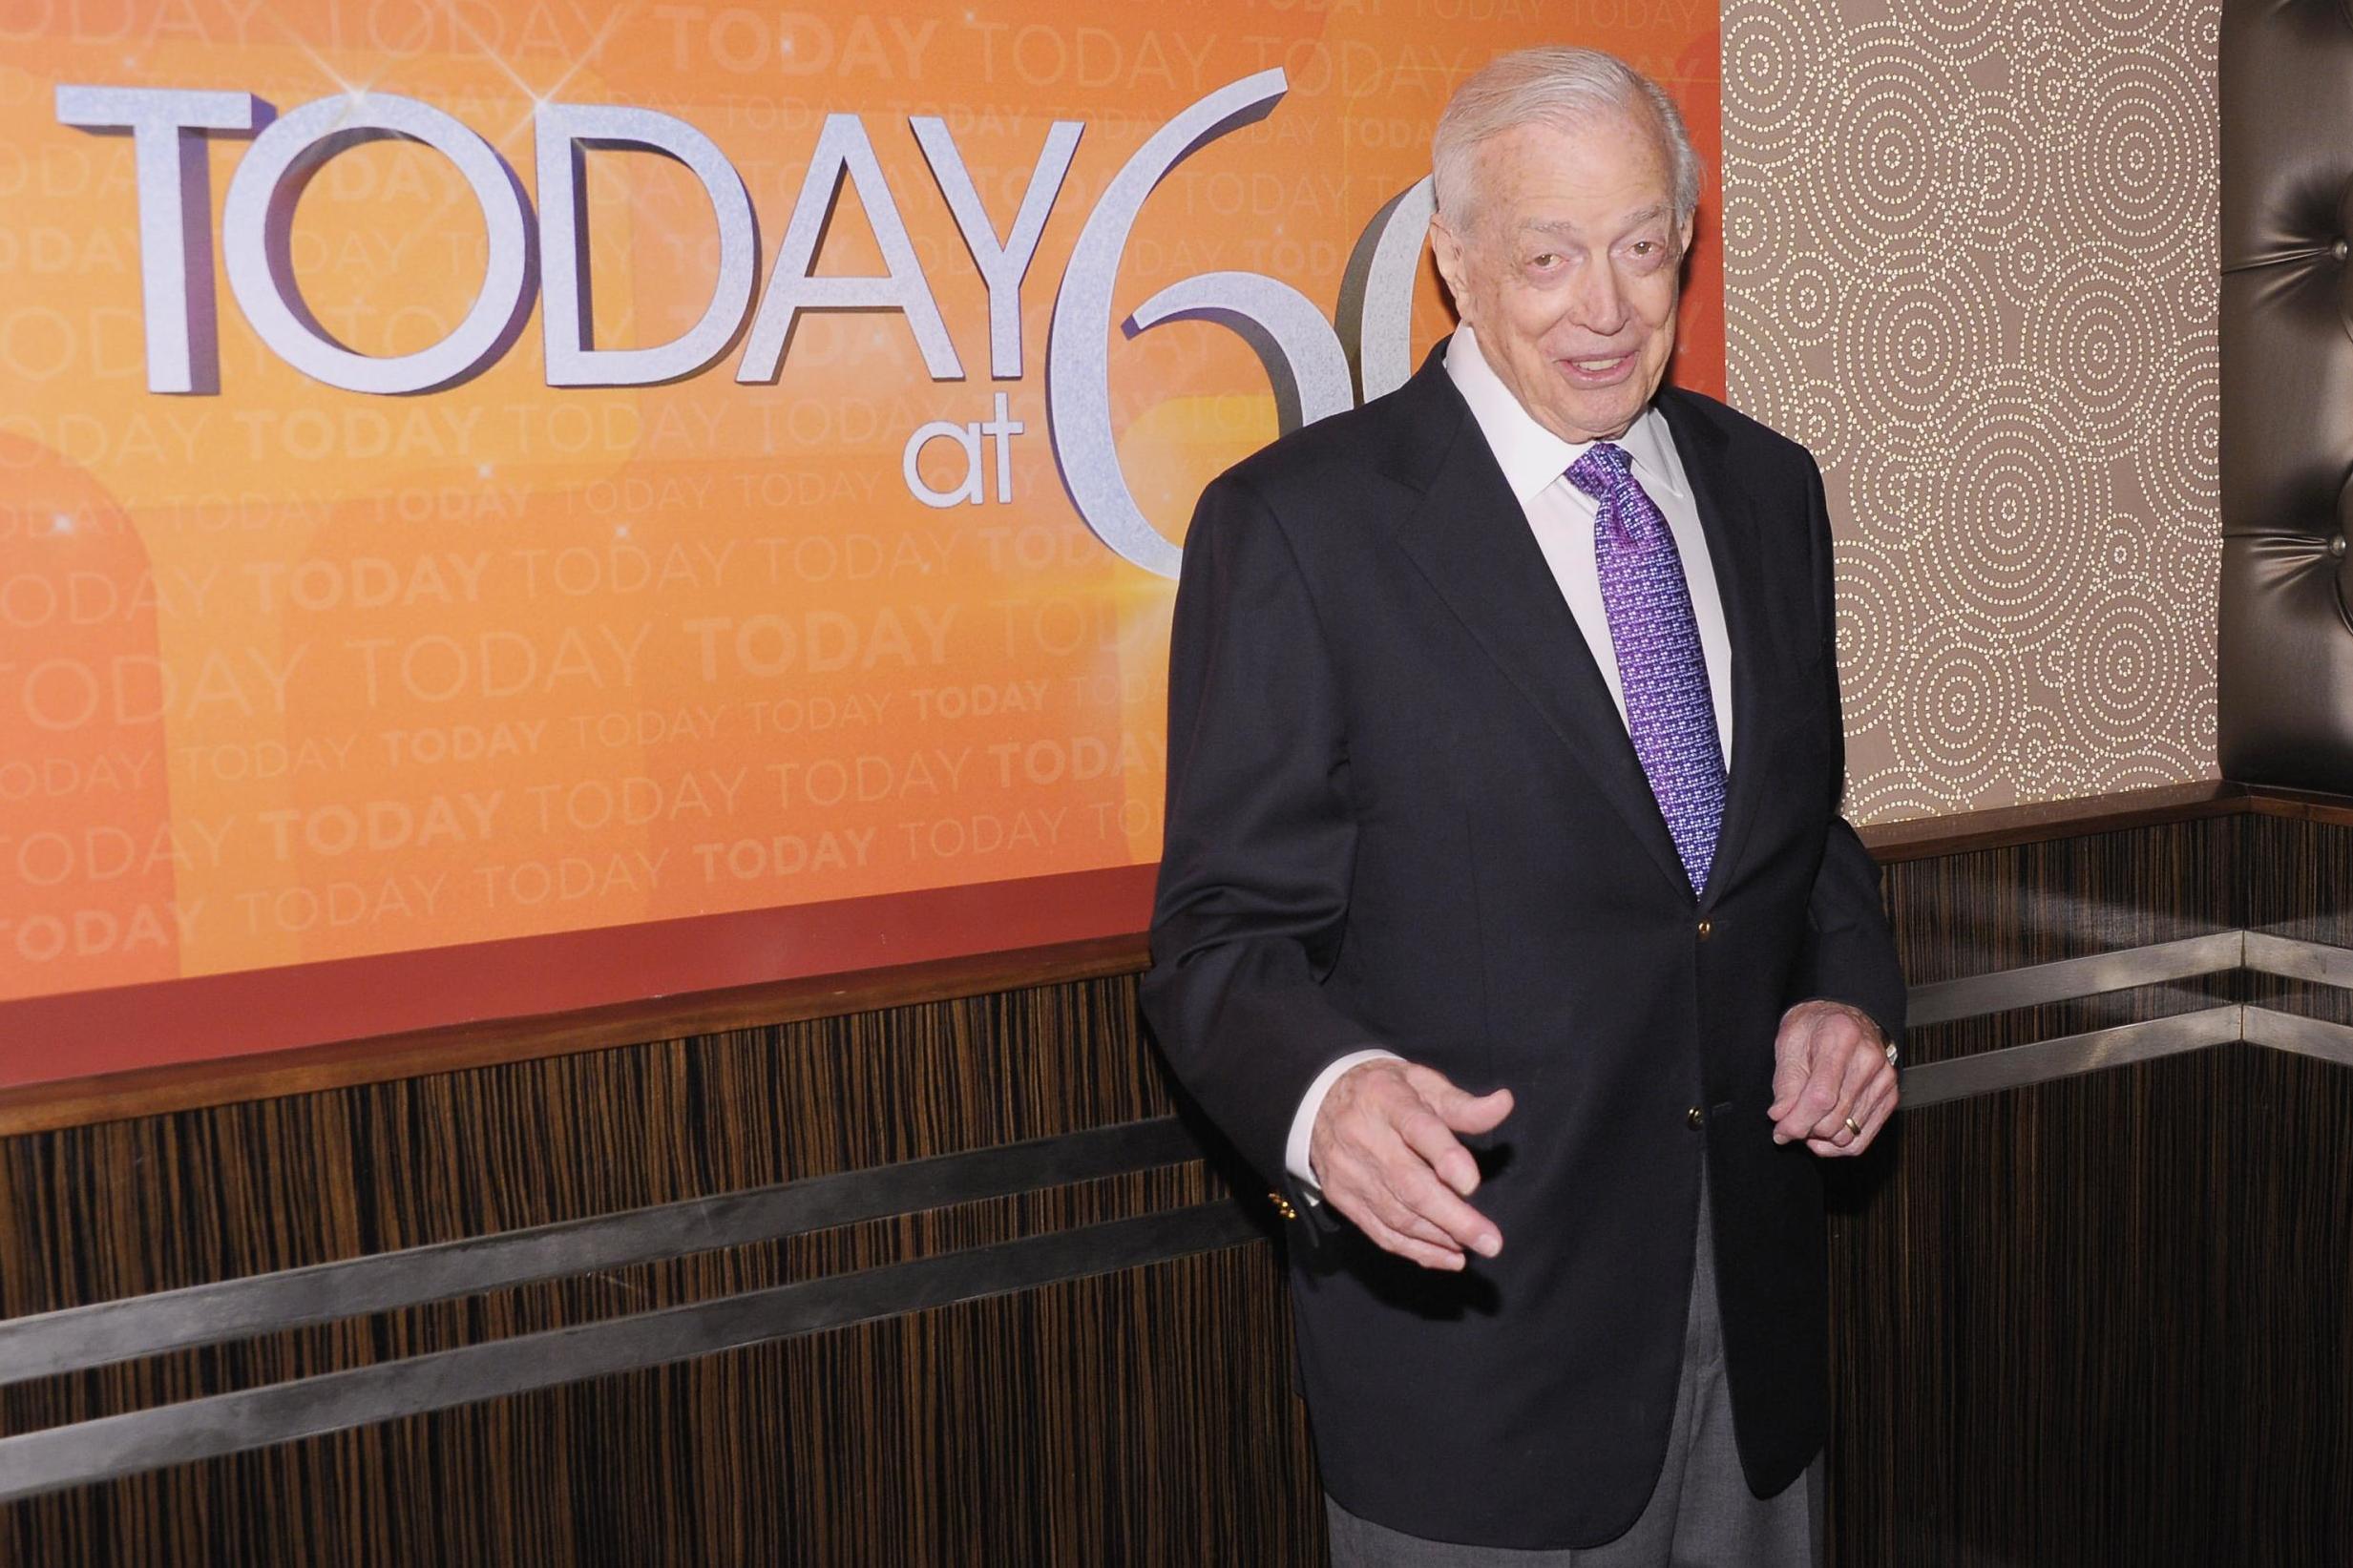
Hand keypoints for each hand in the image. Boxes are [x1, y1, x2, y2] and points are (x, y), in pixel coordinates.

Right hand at [1308, 1059, 1513, 1270]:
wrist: (1317, 1101)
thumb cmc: (1383, 1091)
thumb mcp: (1421, 1083)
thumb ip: (1462, 1103)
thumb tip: (1504, 1104)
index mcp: (1388, 1100)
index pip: (1417, 1128)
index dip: (1444, 1156)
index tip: (1470, 1183)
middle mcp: (1365, 1138)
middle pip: (1409, 1183)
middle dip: (1452, 1218)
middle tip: (1489, 1241)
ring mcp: (1351, 1173)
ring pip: (1396, 1214)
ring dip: (1439, 1237)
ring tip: (1474, 1247)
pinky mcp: (1343, 1198)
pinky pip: (1381, 1232)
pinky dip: (1416, 1250)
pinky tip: (1448, 1256)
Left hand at [1770, 1000, 1897, 1155]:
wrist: (1846, 1015)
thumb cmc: (1814, 1027)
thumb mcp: (1789, 1042)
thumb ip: (1785, 1082)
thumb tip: (1781, 1118)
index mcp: (1841, 1038)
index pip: (1821, 1097)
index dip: (1797, 1121)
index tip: (1780, 1130)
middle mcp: (1869, 1059)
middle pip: (1835, 1119)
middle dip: (1805, 1129)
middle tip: (1789, 1122)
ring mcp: (1884, 1080)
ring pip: (1847, 1133)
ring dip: (1820, 1137)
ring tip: (1806, 1119)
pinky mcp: (1890, 1096)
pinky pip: (1862, 1139)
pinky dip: (1838, 1144)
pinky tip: (1823, 1134)